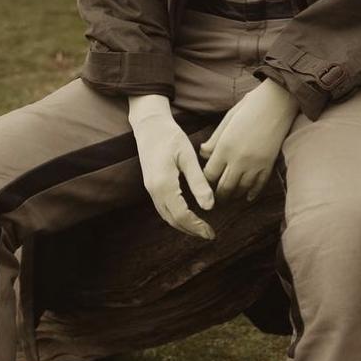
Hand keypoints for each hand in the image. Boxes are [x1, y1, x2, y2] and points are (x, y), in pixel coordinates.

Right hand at [129, 109, 216, 239]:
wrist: (149, 125)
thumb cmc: (170, 137)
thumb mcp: (188, 157)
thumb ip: (198, 182)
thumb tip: (210, 206)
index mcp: (164, 184)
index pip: (181, 215)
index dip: (197, 226)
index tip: (211, 233)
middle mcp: (154, 190)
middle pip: (173, 220)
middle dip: (191, 230)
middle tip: (209, 235)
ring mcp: (150, 189)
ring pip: (166, 216)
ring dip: (183, 225)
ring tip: (200, 229)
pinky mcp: (150, 185)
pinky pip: (163, 208)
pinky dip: (175, 216)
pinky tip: (187, 215)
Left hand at [200, 79, 299, 201]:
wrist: (278, 102)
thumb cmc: (250, 106)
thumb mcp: (227, 119)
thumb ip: (214, 139)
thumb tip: (203, 153)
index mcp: (225, 147)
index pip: (210, 174)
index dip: (206, 180)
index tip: (206, 181)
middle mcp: (239, 159)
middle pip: (224, 187)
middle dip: (219, 194)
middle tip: (215, 197)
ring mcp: (255, 164)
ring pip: (241, 189)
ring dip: (234, 195)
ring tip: (230, 197)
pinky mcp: (269, 164)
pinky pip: (259, 185)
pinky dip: (252, 193)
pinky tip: (248, 196)